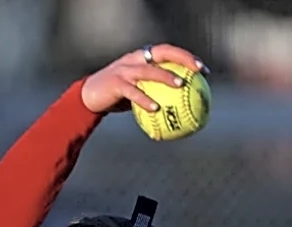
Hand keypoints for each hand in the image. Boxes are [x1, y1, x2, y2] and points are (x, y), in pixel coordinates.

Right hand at [80, 44, 207, 114]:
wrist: (88, 98)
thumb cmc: (116, 97)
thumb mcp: (136, 93)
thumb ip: (153, 94)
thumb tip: (176, 110)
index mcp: (142, 58)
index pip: (168, 52)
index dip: (186, 57)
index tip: (203, 70)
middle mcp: (135, 59)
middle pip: (162, 53)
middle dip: (182, 59)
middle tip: (197, 72)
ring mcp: (124, 70)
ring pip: (149, 70)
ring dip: (165, 76)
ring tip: (179, 85)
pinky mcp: (115, 83)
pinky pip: (133, 92)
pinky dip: (145, 100)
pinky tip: (156, 109)